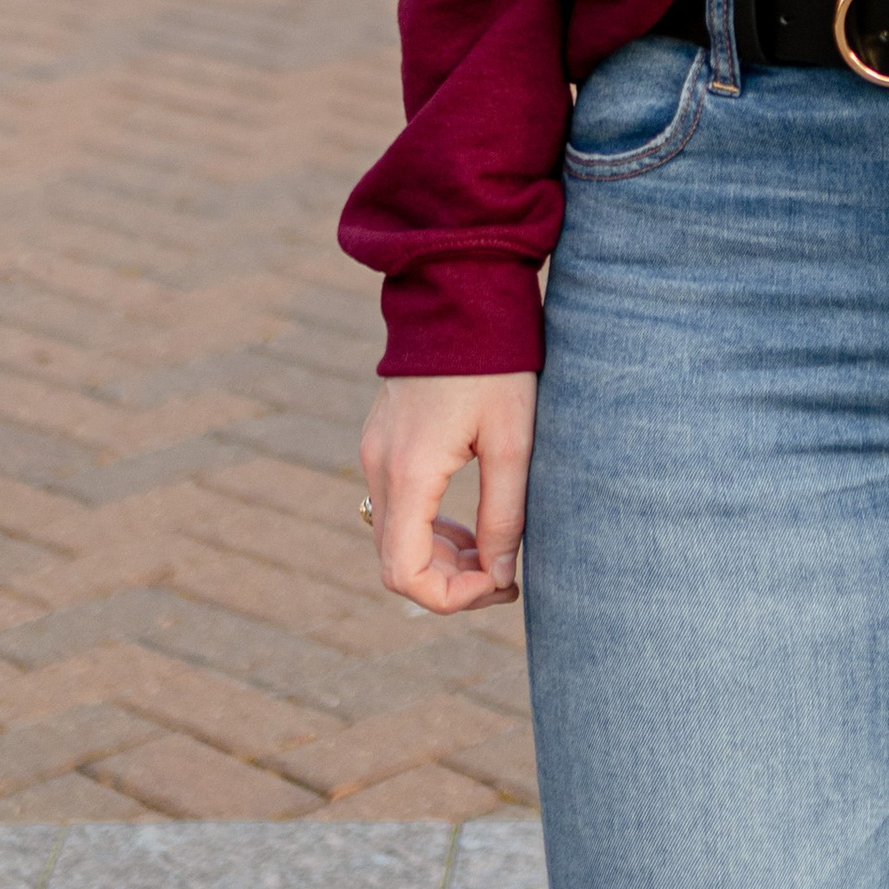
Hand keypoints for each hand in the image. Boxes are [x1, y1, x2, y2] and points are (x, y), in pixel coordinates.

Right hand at [359, 372, 534, 613]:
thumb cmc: (496, 363)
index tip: (501, 582)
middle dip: (452, 580)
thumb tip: (499, 575)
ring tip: (495, 547)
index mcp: (409, 472)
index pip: (405, 574)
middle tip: (507, 572)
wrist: (461, 292)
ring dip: (442, 556)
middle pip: (398, 561)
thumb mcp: (514, 441)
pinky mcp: (382, 442)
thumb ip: (505, 515)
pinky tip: (471, 519)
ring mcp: (375, 453)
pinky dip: (429, 528)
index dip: (452, 597)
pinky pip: (397, 508)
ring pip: (396, 538)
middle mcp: (379, 467)